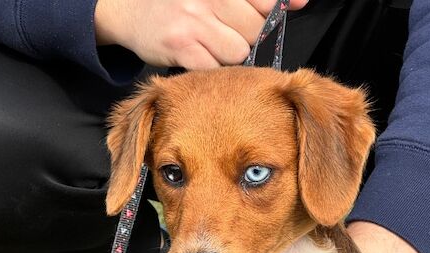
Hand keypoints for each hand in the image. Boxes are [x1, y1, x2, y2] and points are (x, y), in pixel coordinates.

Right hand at [95, 0, 308, 68]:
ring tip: (212, 45)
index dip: (274, 8)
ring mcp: (193, 21)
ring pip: (238, 51)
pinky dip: (212, 69)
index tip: (283, 8)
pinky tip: (200, 58)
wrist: (128, 10)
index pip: (266, 0)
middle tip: (227, 31)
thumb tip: (301, 2)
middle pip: (255, 28)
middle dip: (248, 35)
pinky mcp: (180, 47)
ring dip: (230, 55)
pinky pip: (214, 68)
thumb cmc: (180, 2)